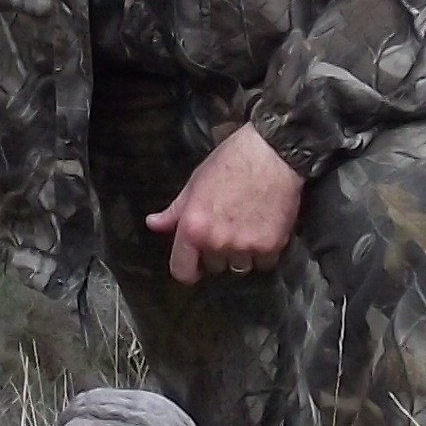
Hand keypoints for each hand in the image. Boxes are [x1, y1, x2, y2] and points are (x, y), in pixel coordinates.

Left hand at [146, 123, 305, 282]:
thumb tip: (153, 224)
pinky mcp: (271, 246)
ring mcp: (245, 247)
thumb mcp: (195, 183)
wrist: (272, 154)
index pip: (182, 271)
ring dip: (243, 255)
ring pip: (240, 267)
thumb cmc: (230, 162)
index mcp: (193, 228)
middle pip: (214, 267)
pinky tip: (265, 231)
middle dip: (219, 253)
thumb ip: (174, 211)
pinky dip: (265, 253)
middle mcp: (217, 242)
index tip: (195, 264)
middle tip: (228, 230)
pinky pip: (264, 263)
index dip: (188, 269)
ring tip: (248, 229)